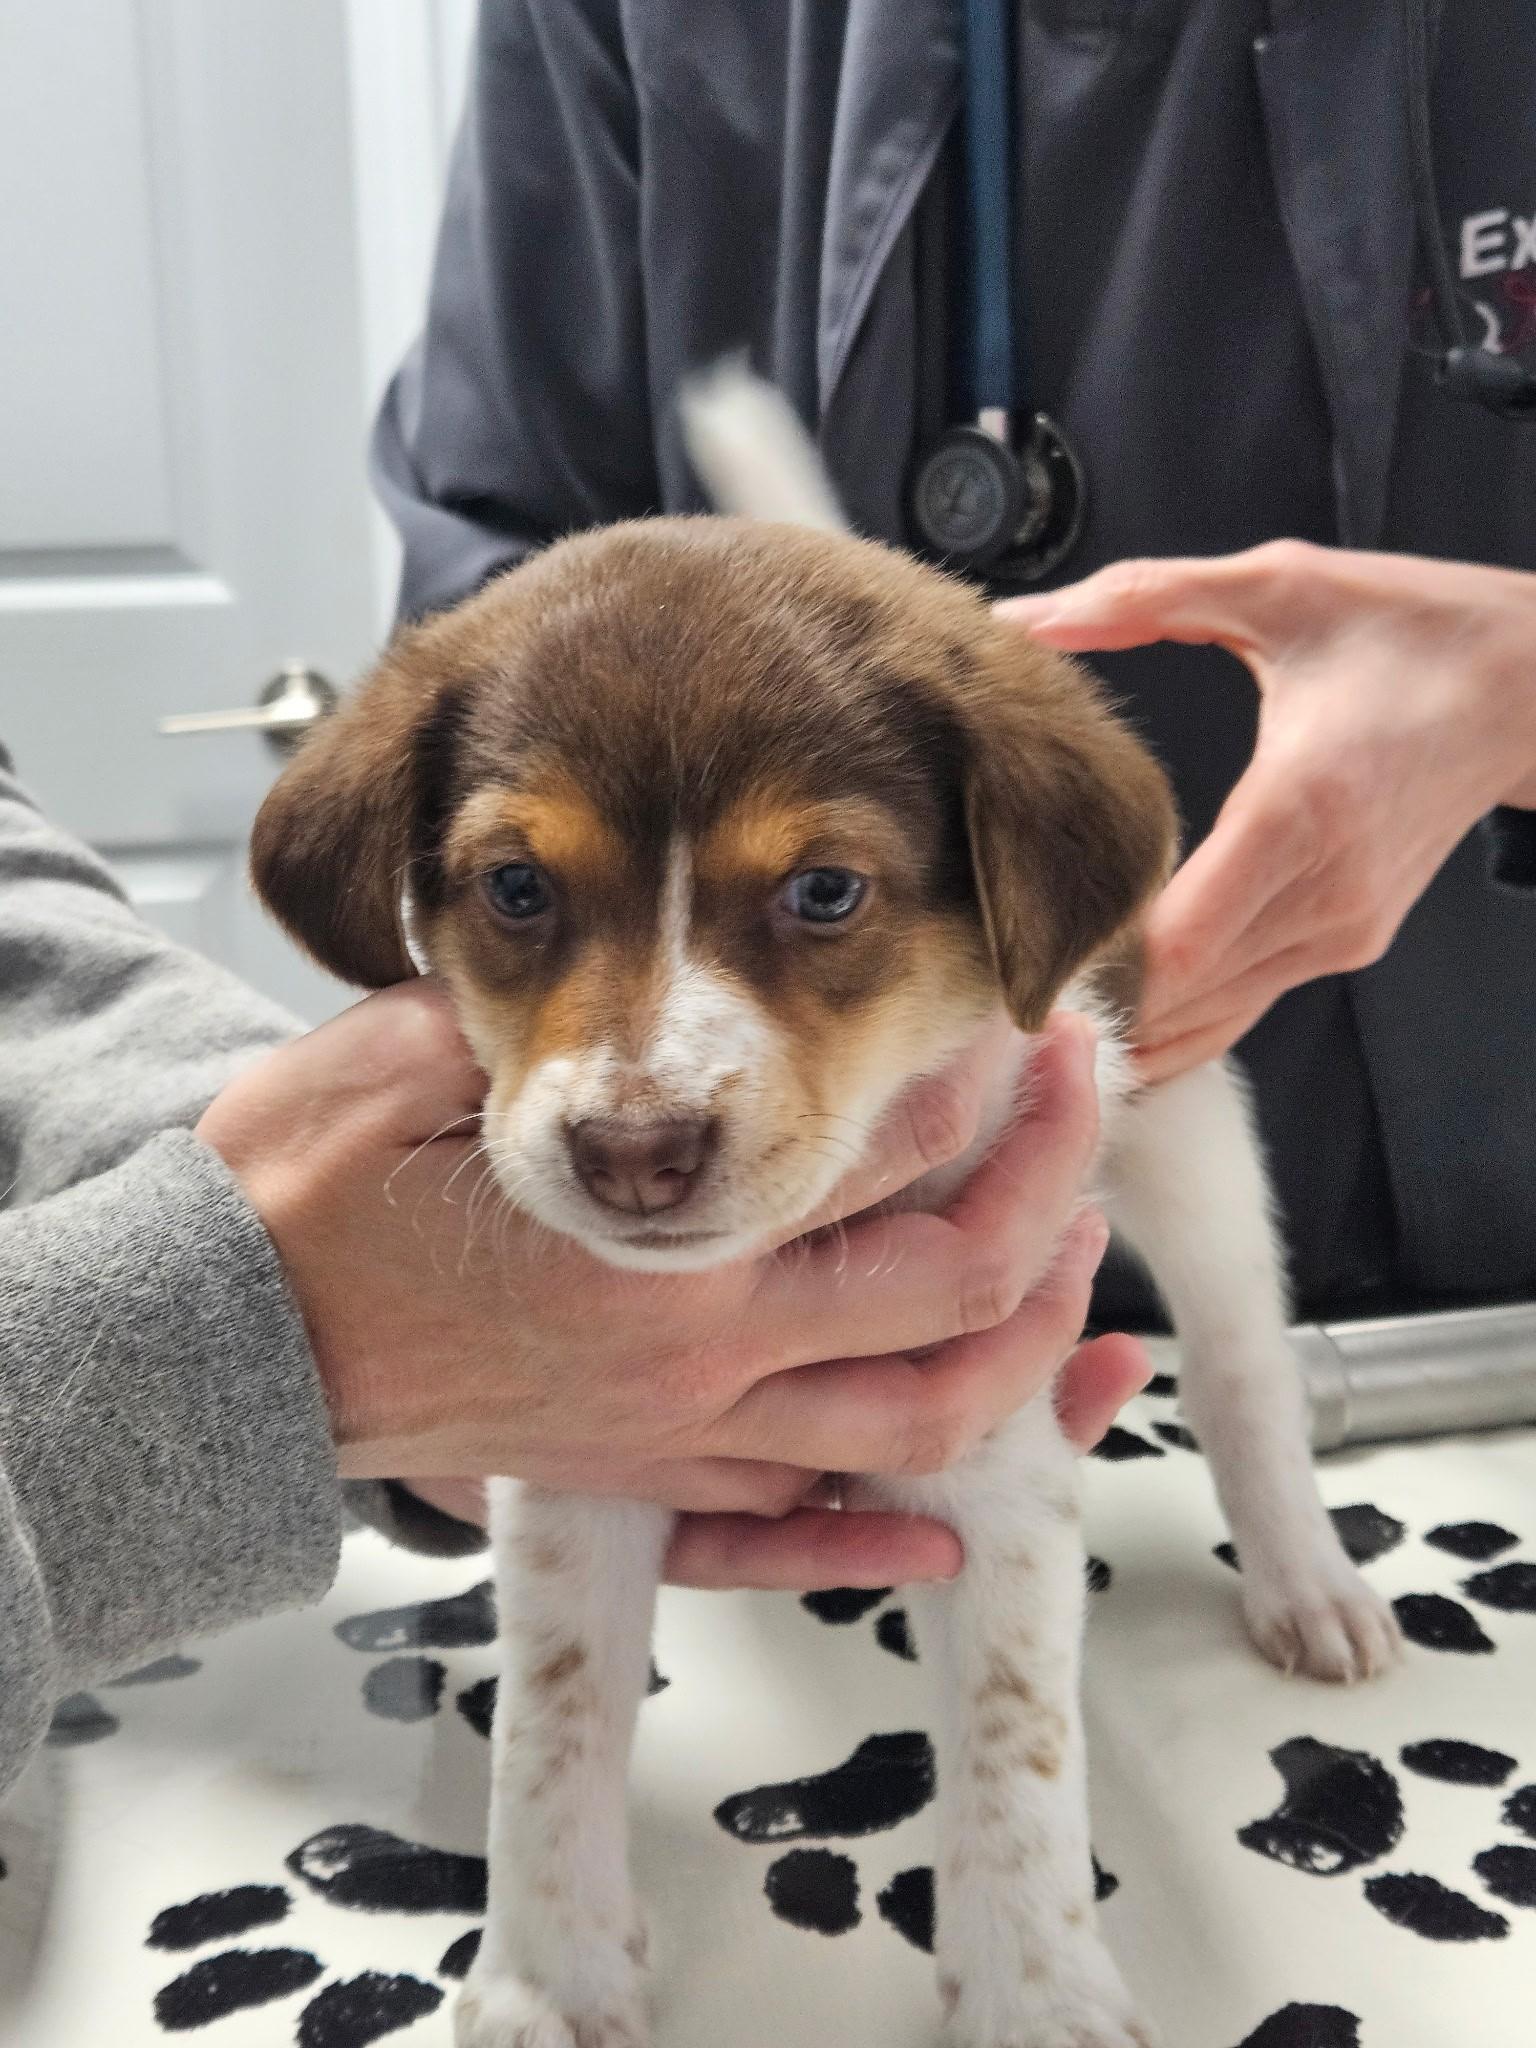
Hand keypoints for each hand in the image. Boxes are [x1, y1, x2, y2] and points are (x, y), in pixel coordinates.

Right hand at [198, 982, 1144, 1589]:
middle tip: (1086, 1117)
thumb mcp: (422, 1057)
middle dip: (1051, 1207)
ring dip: (1020, 1366)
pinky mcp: (630, 1482)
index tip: (1028, 1029)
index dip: (984, 1093)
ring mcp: (669, 1438)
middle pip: (944, 1304)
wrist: (216, 1339)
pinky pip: (776, 1543)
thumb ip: (566, 1021)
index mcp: (658, 1248)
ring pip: (902, 1432)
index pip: (880, 1166)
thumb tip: (689, 979)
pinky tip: (941, 1529)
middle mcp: (691, 1358)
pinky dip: (870, 1541)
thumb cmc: (301, 1196)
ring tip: (1075, 1289)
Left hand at [1000, 542, 1535, 1080]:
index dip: (1094, 967)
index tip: (1017, 962)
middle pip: (1185, 997)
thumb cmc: (1411, 633)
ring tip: (1041, 1016)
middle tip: (997, 998)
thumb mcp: (1278, 588)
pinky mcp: (1347, 941)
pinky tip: (1121, 1018)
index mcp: (1298, 809)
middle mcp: (1323, 890)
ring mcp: (1340, 928)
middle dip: (1094, 1005)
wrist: (1529, 685)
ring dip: (1133, 1025)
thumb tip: (1026, 617)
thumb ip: (1144, 598)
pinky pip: (1246, 1003)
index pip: (1178, 943)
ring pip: (1214, 1017)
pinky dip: (1183, 1019)